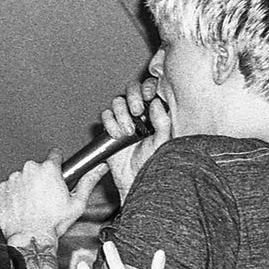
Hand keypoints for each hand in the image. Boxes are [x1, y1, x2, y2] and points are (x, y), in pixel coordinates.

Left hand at [0, 149, 105, 243]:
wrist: (30, 238)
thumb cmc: (52, 224)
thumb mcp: (77, 203)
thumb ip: (88, 182)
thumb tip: (99, 169)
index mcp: (49, 169)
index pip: (55, 155)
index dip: (58, 165)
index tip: (58, 173)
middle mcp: (30, 170)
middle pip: (38, 168)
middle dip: (42, 179)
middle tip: (48, 197)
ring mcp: (14, 178)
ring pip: (24, 177)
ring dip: (28, 186)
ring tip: (35, 204)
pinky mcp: (2, 189)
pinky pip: (11, 187)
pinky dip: (16, 194)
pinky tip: (23, 206)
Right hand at [100, 78, 170, 198]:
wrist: (136, 181)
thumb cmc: (152, 164)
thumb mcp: (162, 143)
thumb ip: (163, 123)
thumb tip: (156, 103)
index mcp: (155, 113)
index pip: (151, 89)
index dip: (148, 87)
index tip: (149, 95)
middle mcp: (139, 114)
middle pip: (132, 90)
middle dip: (133, 97)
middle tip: (136, 110)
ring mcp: (124, 119)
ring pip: (118, 102)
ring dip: (121, 114)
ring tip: (128, 131)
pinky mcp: (111, 128)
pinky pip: (106, 116)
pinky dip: (110, 123)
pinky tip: (117, 135)